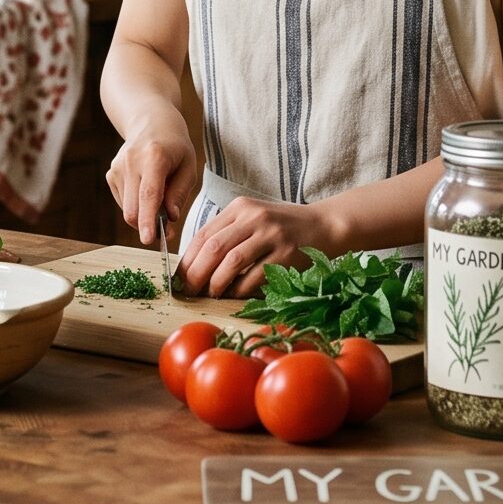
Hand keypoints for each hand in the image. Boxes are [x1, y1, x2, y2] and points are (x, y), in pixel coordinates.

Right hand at [105, 122, 200, 250]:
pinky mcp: (111, 174)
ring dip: (144, 215)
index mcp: (154, 157)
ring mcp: (117, 167)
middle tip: (167, 230)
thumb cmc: (174, 146)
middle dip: (148, 226)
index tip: (148, 239)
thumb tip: (171, 218)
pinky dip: (136, 205)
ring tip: (159, 198)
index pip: (149, 194)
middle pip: (133, 209)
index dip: (148, 219)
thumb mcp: (188, 166)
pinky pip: (123, 203)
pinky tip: (145, 188)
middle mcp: (131, 161)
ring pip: (128, 210)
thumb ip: (180, 193)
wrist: (150, 121)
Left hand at [175, 196, 327, 298]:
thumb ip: (228, 235)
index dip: (188, 258)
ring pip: (231, 261)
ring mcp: (271, 234)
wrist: (324, 225)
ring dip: (216, 283)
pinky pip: (255, 276)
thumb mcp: (253, 220)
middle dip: (196, 273)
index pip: (204, 233)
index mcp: (240, 207)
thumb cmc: (283, 228)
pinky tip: (234, 296)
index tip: (179, 278)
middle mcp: (253, 217)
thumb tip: (196, 266)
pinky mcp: (285, 254)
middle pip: (213, 247)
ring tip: (210, 294)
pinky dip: (240, 290)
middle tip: (188, 291)